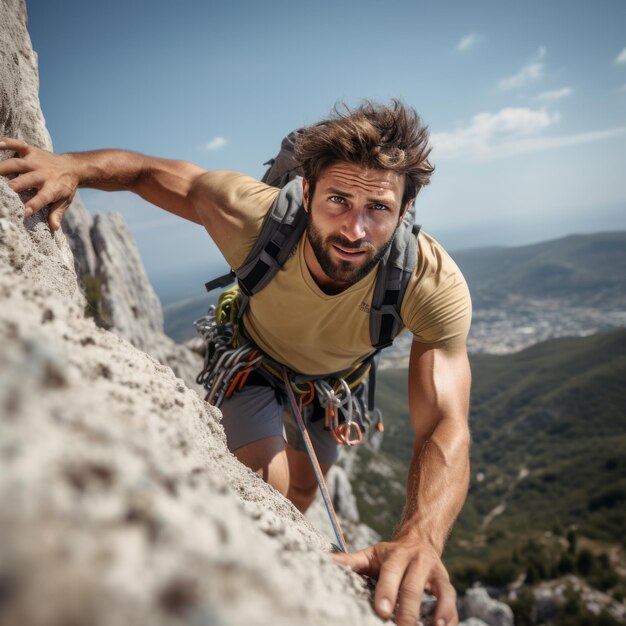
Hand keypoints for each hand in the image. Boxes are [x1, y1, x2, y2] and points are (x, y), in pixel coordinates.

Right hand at [0, 137, 78, 230]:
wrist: (72, 167)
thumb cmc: (65, 187)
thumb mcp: (64, 201)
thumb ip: (57, 213)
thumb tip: (54, 227)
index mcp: (52, 188)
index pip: (42, 198)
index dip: (34, 205)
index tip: (24, 212)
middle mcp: (43, 175)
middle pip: (27, 180)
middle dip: (15, 184)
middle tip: (4, 190)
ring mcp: (36, 162)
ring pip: (18, 163)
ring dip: (4, 166)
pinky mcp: (32, 151)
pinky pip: (19, 145)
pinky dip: (8, 143)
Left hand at [330, 536, 456, 625]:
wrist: (420, 538)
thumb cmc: (390, 554)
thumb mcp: (371, 554)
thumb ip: (350, 560)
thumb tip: (325, 560)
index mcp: (397, 555)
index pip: (392, 572)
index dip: (387, 591)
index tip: (381, 610)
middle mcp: (418, 562)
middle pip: (414, 587)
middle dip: (408, 610)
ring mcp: (435, 573)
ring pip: (442, 592)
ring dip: (439, 612)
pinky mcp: (447, 584)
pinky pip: (452, 602)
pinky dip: (450, 617)